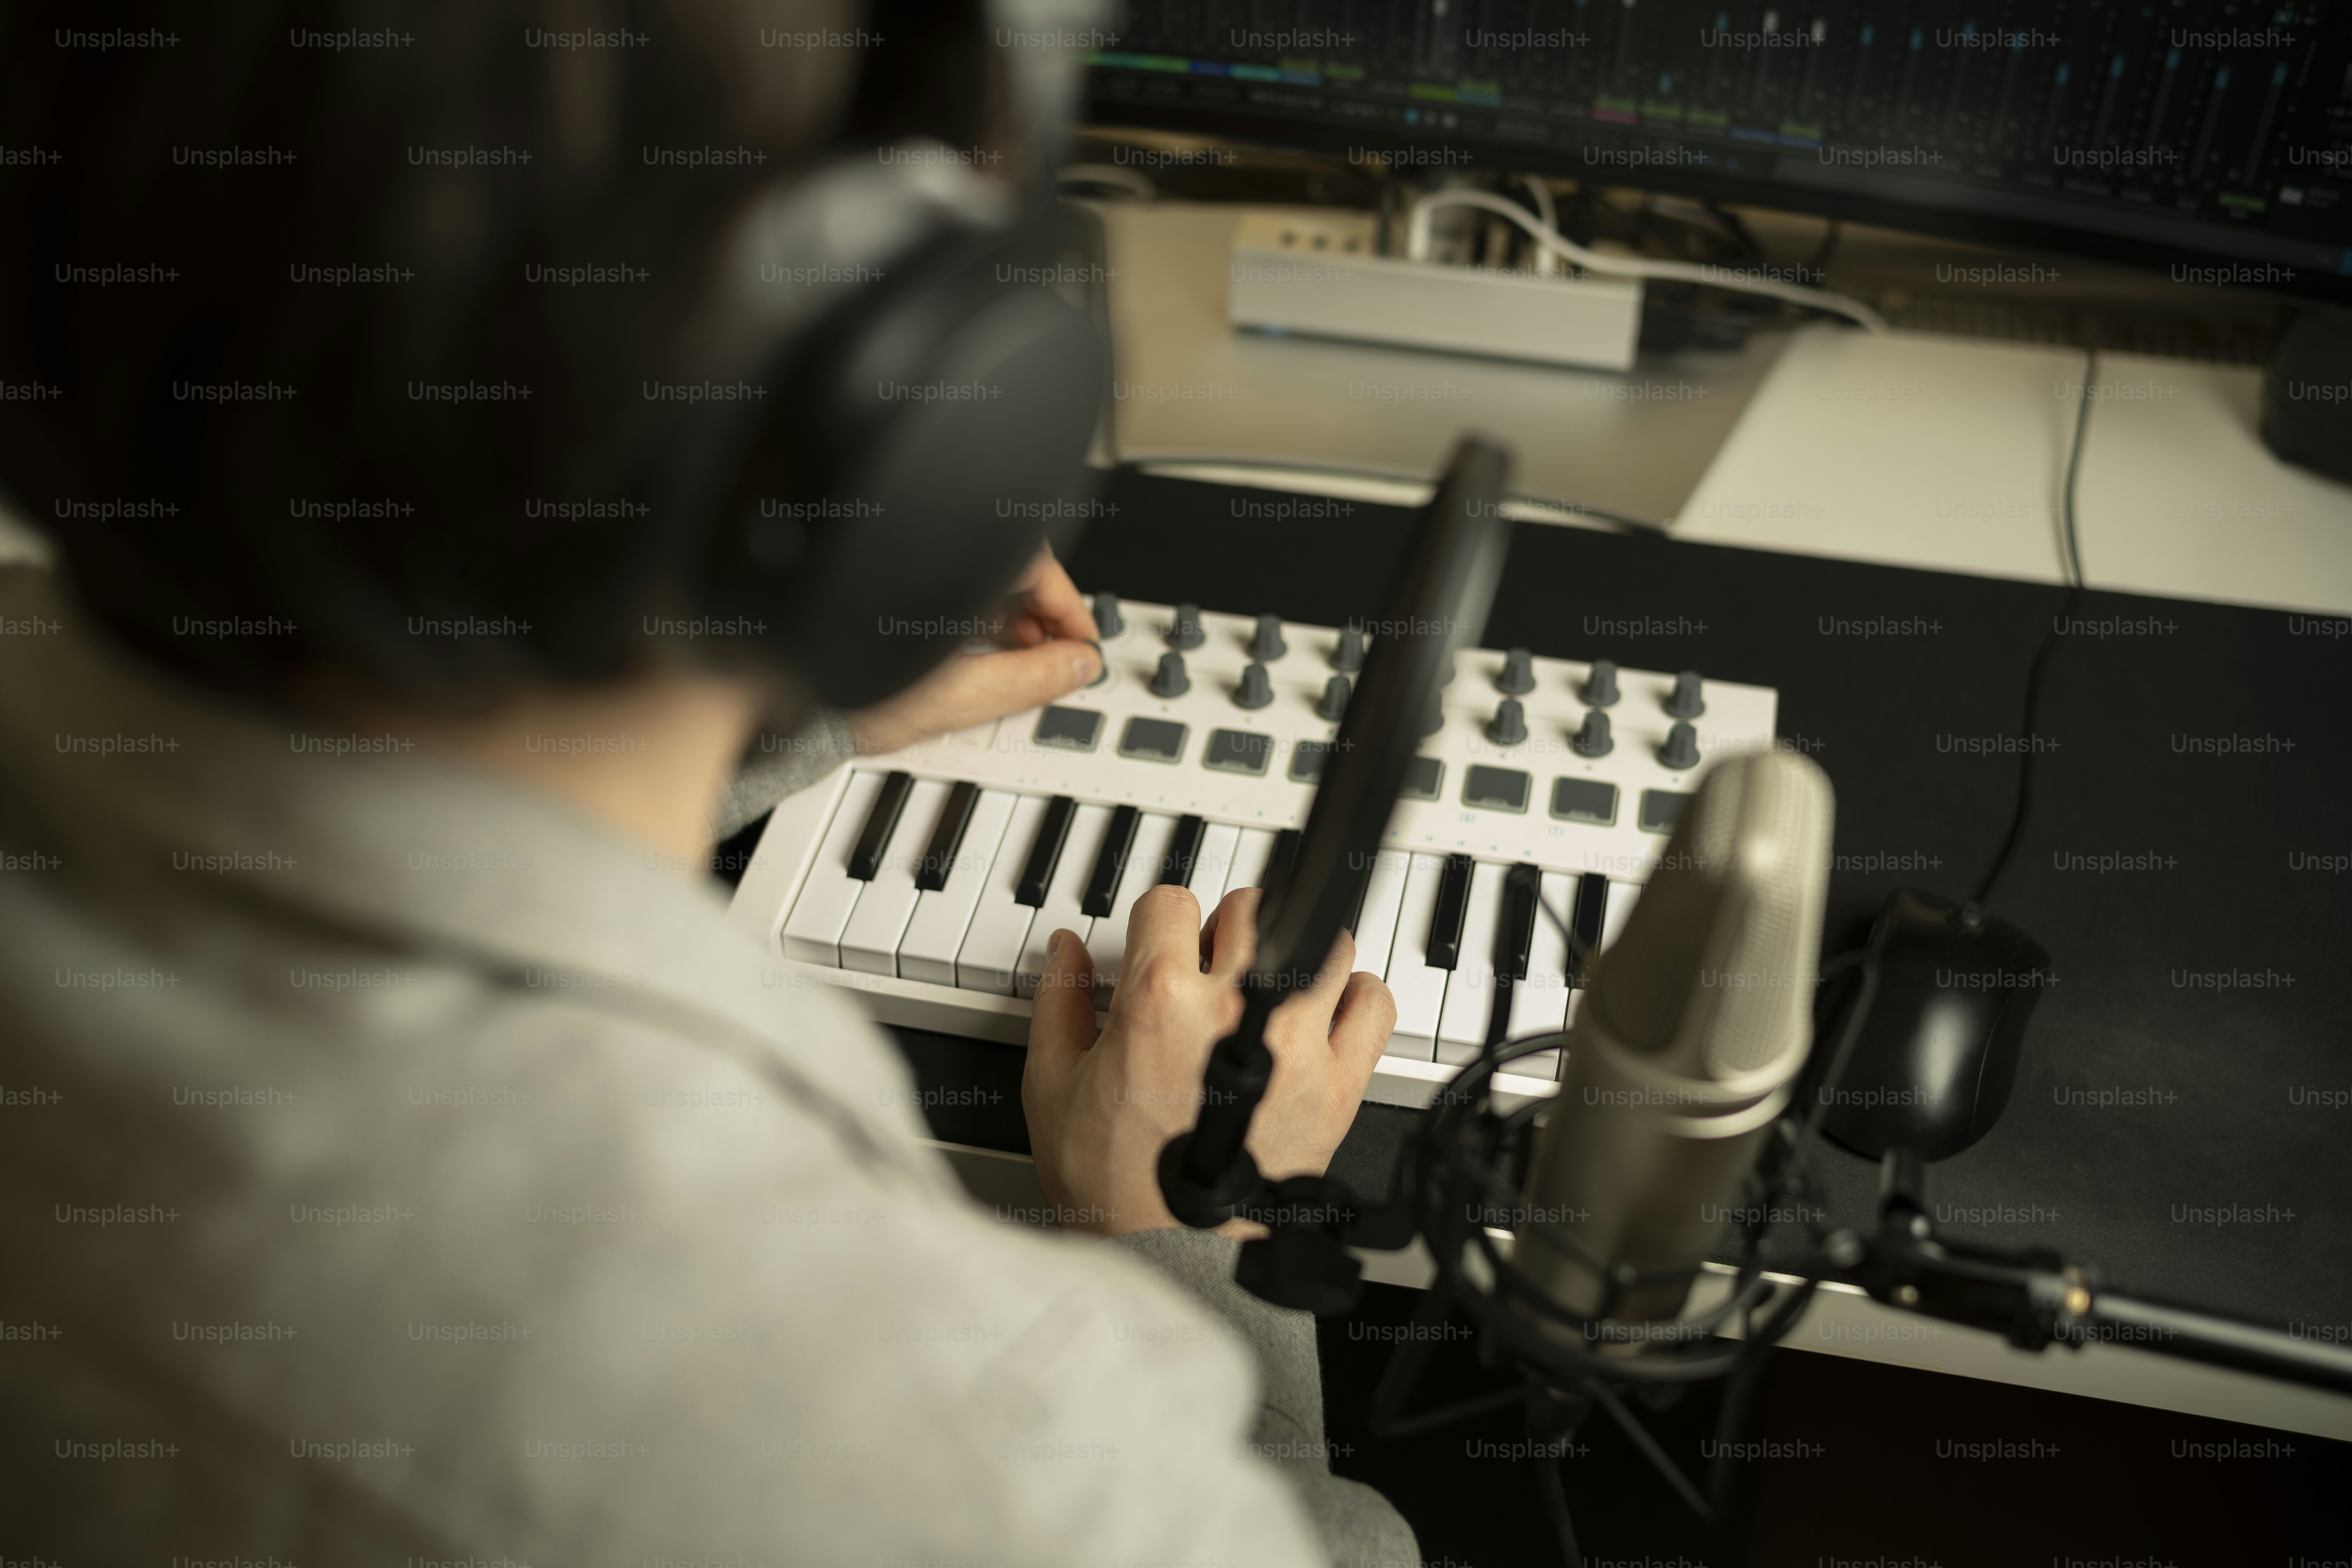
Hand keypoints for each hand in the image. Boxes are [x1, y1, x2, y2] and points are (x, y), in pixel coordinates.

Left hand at [844, 545, 1101, 753]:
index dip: (1070, 610)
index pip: (1038, 565)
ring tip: (1012, 658)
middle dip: (1040, 616)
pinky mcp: (882, 576)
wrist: (767, 690)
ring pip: (979, 573)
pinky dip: (970, 610)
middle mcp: (925, 544)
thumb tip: (1075, 666)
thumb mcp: (953, 694)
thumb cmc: (835, 684)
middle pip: (1011, 565)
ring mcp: (903, 558)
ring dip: (1006, 615)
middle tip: (1051, 659)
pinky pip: (946, 580)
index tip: (1083, 644)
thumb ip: (1025, 679)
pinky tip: (970, 645)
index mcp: (950, 556)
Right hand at [1021, 884, 1396, 1238]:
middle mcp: (1237, 1008)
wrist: (1169, 1261)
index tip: (1159, 953)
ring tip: (1267, 993)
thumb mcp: (1051, 1085)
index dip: (1157, 927)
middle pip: (1250, 910)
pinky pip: (1372, 1004)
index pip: (1171, 903)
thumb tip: (1063, 949)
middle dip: (1223, 934)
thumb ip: (1058, 1002)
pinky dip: (1354, 999)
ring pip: (1320, 944)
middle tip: (1207, 976)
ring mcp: (1297, 1046)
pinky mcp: (1339, 1087)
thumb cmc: (1112, 1187)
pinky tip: (1321, 1020)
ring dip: (1292, 959)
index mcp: (1162, 999)